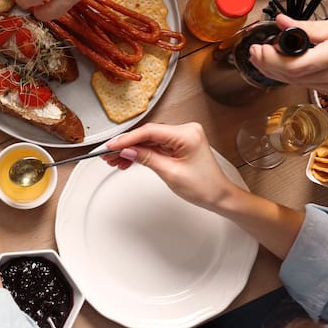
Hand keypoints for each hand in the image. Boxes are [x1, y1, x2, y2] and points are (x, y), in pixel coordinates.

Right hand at [104, 122, 238, 210]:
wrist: (219, 196)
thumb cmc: (204, 186)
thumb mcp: (170, 173)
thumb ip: (146, 158)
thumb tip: (127, 150)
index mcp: (187, 134)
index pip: (149, 132)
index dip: (127, 139)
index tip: (112, 146)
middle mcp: (185, 131)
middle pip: (147, 135)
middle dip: (127, 145)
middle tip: (108, 154)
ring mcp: (182, 137)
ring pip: (149, 140)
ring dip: (132, 150)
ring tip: (115, 160)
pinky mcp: (178, 144)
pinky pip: (155, 146)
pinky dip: (142, 153)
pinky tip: (128, 160)